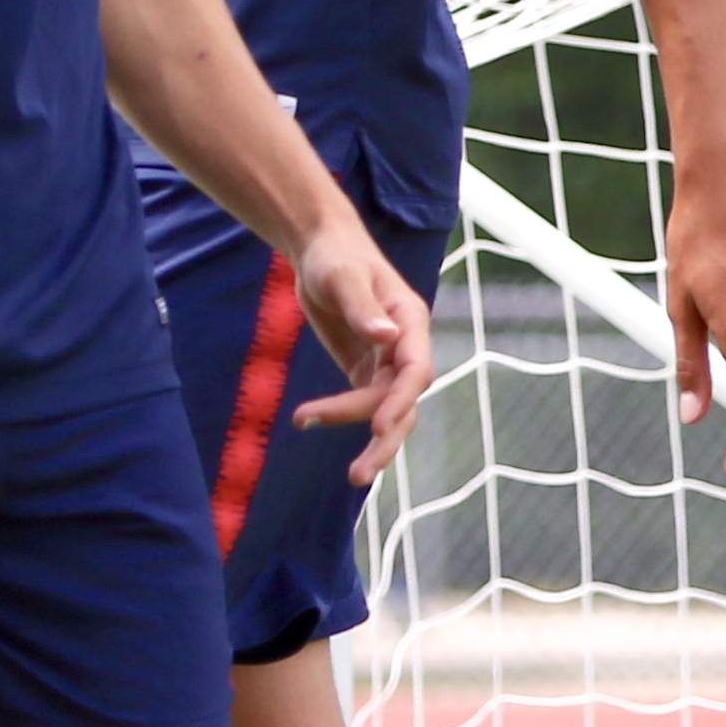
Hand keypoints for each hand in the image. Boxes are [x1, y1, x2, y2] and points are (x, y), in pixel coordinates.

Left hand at [288, 217, 435, 486]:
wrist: (322, 250)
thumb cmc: (336, 256)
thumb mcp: (343, 276)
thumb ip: (364, 308)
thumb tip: (385, 337)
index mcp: (410, 323)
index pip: (417, 371)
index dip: (401, 401)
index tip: (377, 426)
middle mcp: (405, 348)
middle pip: (406, 403)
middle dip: (386, 440)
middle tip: (359, 475)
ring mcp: (387, 362)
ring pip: (387, 411)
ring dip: (370, 442)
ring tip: (351, 476)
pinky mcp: (366, 369)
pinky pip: (363, 403)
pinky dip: (341, 416)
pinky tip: (308, 420)